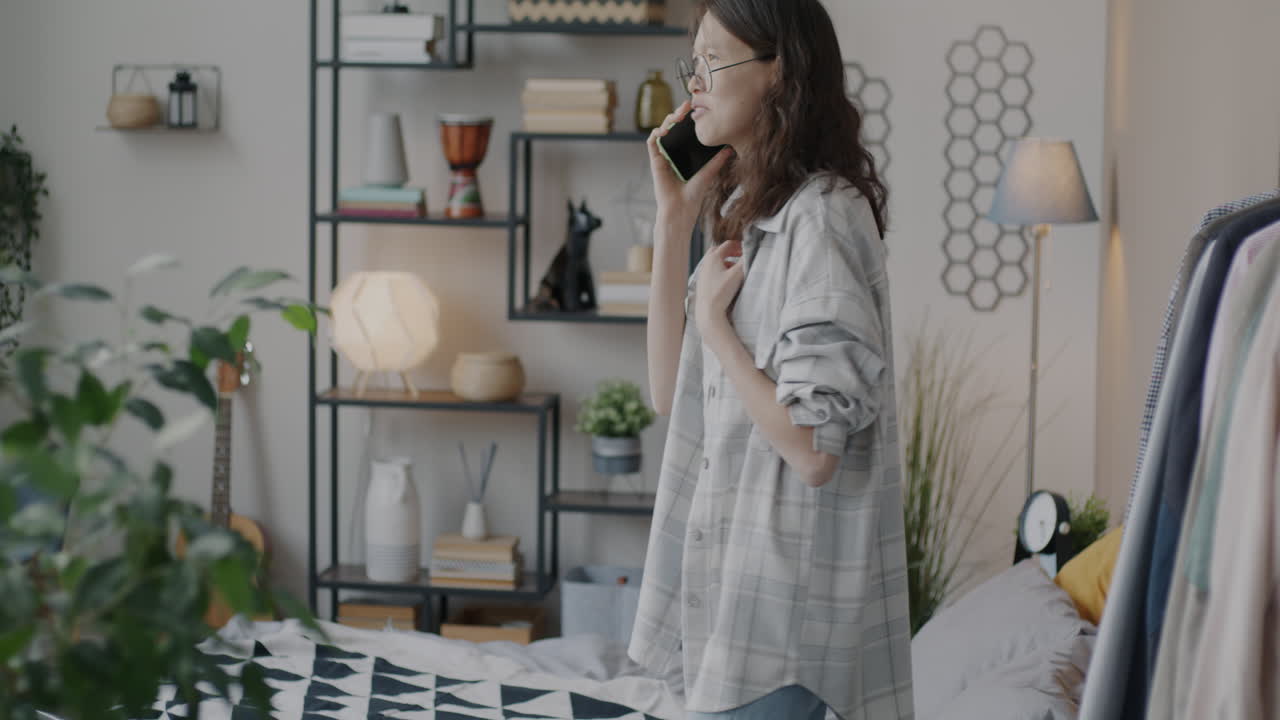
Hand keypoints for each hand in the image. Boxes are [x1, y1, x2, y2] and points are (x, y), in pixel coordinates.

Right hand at [646, 100, 733, 231]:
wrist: (681, 210)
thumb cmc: (693, 196)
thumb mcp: (708, 174)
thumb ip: (717, 160)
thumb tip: (730, 147)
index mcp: (684, 154)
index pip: (685, 131)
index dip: (688, 119)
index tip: (697, 109)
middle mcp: (673, 153)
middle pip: (673, 127)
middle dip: (678, 114)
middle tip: (688, 105)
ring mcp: (663, 156)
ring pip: (662, 130)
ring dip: (667, 120)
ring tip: (678, 115)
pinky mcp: (655, 161)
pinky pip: (651, 142)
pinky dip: (656, 133)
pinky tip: (664, 130)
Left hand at [694, 240, 744, 343]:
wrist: (708, 310)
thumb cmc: (721, 291)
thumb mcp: (737, 274)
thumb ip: (745, 262)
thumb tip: (752, 253)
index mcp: (713, 257)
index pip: (727, 245)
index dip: (738, 245)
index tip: (746, 250)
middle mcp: (705, 263)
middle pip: (718, 250)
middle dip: (730, 251)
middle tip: (739, 255)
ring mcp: (702, 272)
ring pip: (714, 261)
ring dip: (725, 261)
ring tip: (734, 267)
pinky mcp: (701, 282)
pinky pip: (711, 270)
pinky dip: (719, 269)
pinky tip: (726, 278)